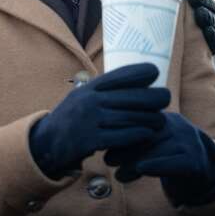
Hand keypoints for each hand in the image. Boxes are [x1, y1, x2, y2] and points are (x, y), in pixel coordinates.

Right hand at [29, 63, 169, 178]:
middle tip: (166, 97)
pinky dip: (138, 135)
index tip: (155, 72)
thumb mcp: (82, 97)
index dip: (138, 72)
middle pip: (130, 97)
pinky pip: (122, 137)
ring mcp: (90, 121)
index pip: (117, 76)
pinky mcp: (91, 140)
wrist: (47, 143)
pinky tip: (148, 134)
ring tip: (161, 119)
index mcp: (89, 88)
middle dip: (152, 97)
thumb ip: (102, 90)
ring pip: (129, 118)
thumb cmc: (72, 118)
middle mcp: (89, 101)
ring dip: (149, 119)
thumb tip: (130, 78)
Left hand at [105, 112, 214, 205]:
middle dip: (124, 147)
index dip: (119, 130)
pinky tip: (141, 170)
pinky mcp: (196, 161)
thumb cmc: (168, 159)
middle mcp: (177, 125)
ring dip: (135, 161)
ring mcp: (188, 142)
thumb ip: (132, 142)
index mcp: (164, 117)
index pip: (139, 118)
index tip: (102, 142)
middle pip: (147, 133)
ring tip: (119, 174)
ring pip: (158, 149)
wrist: (204, 175)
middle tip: (108, 160)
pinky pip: (175, 162)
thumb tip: (104, 148)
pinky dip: (157, 165)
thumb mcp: (151, 145)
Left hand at [163, 0, 214, 54]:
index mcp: (200, 3)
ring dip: (207, 15)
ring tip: (199, 13)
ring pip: (213, 21)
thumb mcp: (165, 10)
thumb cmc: (165, 27)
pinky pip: (214, 41)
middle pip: (210, 4)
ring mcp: (211, 31)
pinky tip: (206, 30)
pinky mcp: (210, 48)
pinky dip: (211, 35)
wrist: (170, 55)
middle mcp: (208, 15)